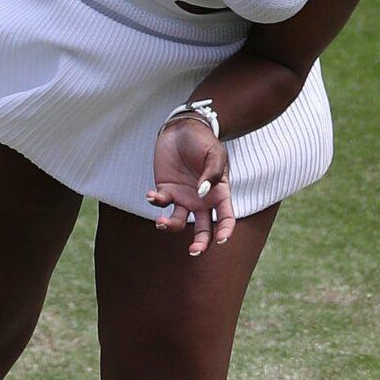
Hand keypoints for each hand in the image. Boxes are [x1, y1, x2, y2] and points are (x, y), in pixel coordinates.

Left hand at [148, 115, 234, 257]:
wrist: (183, 128)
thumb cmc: (204, 141)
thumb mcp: (215, 153)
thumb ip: (213, 173)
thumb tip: (204, 194)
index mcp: (219, 194)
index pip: (227, 218)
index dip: (225, 231)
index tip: (221, 240)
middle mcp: (202, 201)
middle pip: (204, 230)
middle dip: (200, 243)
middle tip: (194, 251)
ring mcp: (183, 198)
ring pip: (178, 222)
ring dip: (170, 226)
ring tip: (161, 223)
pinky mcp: (166, 190)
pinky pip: (161, 203)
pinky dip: (156, 202)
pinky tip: (152, 195)